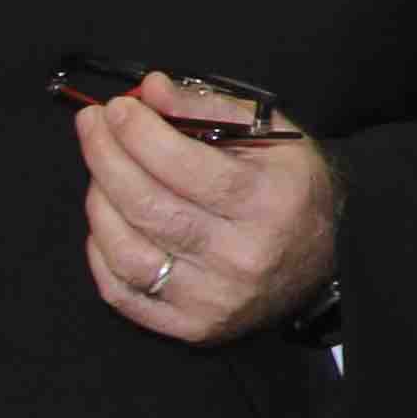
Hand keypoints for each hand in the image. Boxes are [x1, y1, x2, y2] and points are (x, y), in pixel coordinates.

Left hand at [75, 73, 339, 343]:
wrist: (324, 261)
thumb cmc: (290, 189)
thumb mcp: (269, 135)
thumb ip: (209, 108)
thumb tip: (149, 90)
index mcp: (270, 202)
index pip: (188, 167)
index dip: (142, 135)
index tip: (118, 108)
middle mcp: (244, 255)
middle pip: (151, 207)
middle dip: (107, 157)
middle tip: (91, 125)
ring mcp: (215, 298)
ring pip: (129, 251)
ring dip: (99, 202)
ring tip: (98, 170)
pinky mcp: (194, 327)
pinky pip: (123, 292)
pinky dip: (100, 253)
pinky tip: (105, 220)